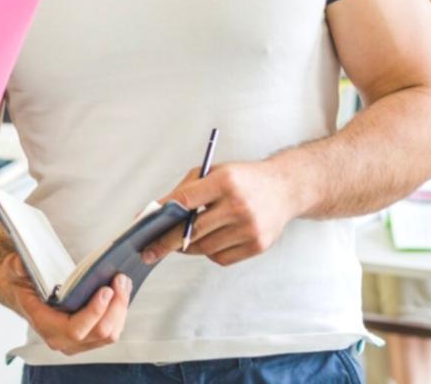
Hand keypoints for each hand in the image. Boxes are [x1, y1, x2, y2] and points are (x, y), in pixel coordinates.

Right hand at [0, 253, 131, 354]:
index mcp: (44, 324)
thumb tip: (22, 264)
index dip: (94, 312)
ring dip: (121, 309)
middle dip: (116, 306)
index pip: (75, 329)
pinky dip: (119, 313)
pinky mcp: (88, 338)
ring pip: (109, 334)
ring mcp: (76, 342)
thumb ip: (17, 266)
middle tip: (121, 280)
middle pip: (99, 332)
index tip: (106, 289)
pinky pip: (111, 332)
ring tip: (123, 283)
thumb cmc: (22, 282)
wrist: (24, 293)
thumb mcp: (14, 269)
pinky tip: (120, 293)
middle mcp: (61, 339)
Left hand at [142, 161, 294, 266]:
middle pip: (193, 231)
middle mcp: (239, 205)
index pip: (186, 200)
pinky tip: (210, 241)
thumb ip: (186, 190)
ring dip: (187, 247)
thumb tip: (155, 212)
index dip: (163, 214)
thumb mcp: (215, 172)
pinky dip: (210, 252)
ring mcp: (250, 227)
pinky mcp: (258, 245)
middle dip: (166, 242)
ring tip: (178, 243)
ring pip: (205, 248)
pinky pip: (221, 257)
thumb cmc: (242, 179)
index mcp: (226, 181)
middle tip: (149, 251)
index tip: (145, 228)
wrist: (285, 188)